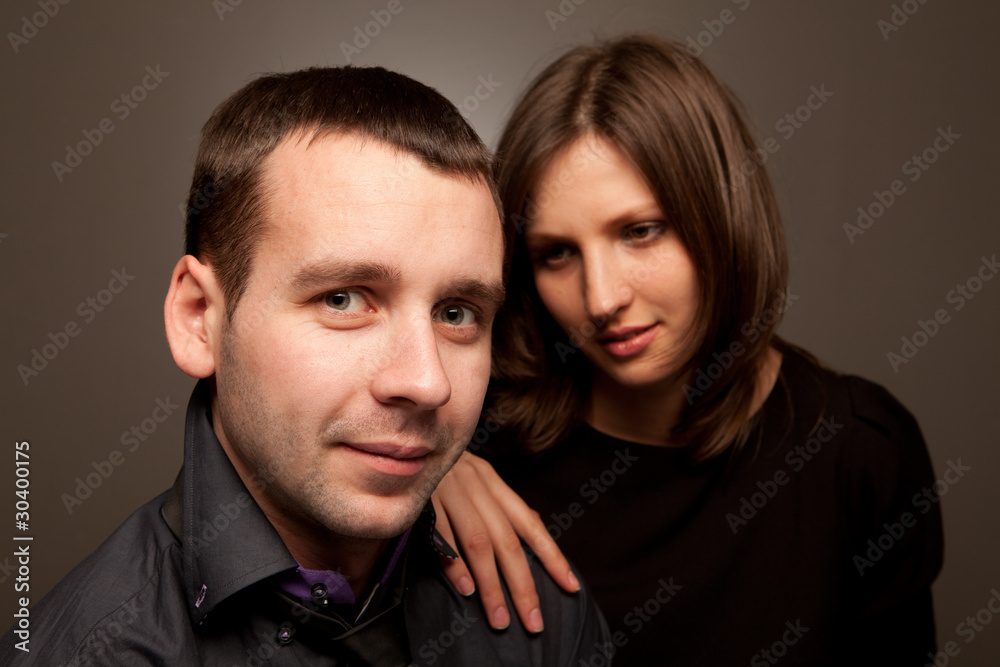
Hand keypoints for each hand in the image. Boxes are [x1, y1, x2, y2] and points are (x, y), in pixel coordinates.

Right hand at [431, 451, 580, 632]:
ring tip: (499, 618)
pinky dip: (454, 563)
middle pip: (507, 541)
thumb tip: (536, 522)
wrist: (400, 437)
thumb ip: (501, 503)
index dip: (553, 556)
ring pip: (479, 542)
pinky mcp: (422, 499)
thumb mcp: (474, 477)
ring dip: (491, 585)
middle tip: (533, 622)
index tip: (571, 586)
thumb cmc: (439, 466)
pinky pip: (442, 535)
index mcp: (492, 481)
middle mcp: (476, 484)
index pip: (530, 523)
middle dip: (523, 585)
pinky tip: (465, 589)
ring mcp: (448, 490)